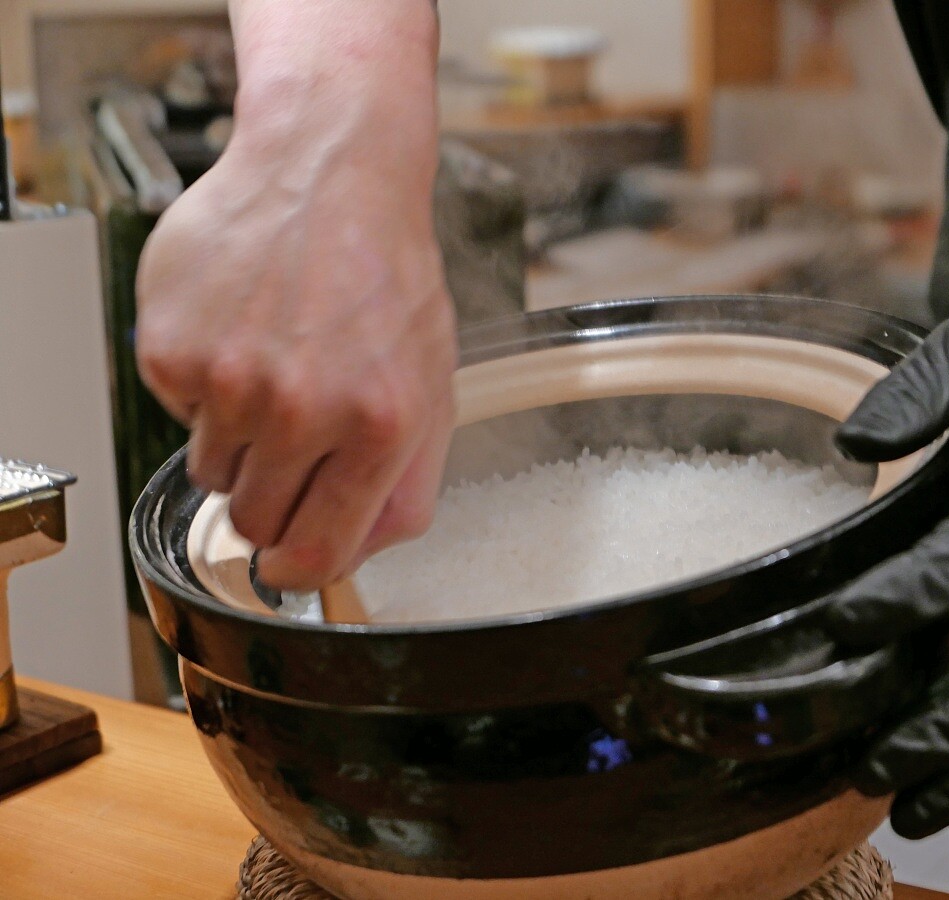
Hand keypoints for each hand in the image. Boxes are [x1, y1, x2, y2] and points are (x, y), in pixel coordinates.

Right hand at [136, 0, 454, 589]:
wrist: (330, 168)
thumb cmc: (385, 270)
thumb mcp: (432, 382)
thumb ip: (405, 481)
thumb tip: (360, 551)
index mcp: (379, 427)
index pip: (318, 555)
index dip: (302, 568)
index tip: (291, 562)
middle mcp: (301, 410)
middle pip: (256, 522)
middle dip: (274, 493)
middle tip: (295, 434)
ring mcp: (229, 380)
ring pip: (211, 472)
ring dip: (239, 438)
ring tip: (275, 366)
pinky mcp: (172, 349)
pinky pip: (177, 412)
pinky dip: (203, 385)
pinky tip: (242, 332)